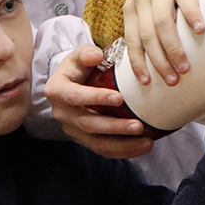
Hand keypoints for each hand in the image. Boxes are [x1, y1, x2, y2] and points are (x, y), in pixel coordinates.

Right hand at [44, 44, 154, 158]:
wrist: (73, 82)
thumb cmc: (80, 66)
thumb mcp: (80, 54)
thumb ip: (87, 53)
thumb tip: (97, 56)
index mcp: (57, 90)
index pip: (75, 96)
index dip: (96, 98)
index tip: (119, 98)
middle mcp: (61, 112)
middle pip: (88, 124)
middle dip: (114, 128)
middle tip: (138, 126)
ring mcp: (72, 129)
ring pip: (97, 143)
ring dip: (123, 145)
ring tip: (147, 142)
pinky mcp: (83, 139)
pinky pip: (103, 150)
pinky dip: (123, 151)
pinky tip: (142, 147)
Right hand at [122, 0, 204, 86]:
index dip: (191, 11)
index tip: (201, 31)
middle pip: (161, 19)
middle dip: (172, 48)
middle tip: (185, 71)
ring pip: (143, 32)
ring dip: (156, 59)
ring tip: (171, 79)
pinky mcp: (128, 10)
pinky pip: (129, 39)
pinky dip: (137, 61)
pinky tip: (145, 78)